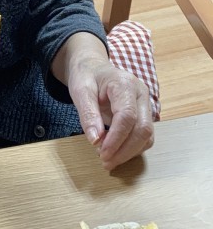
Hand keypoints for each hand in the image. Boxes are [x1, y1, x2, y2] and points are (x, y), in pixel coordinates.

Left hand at [67, 52, 153, 170]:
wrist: (93, 67)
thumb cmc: (86, 76)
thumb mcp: (80, 90)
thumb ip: (87, 113)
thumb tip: (95, 140)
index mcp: (125, 84)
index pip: (127, 116)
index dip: (116, 138)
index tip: (102, 153)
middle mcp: (141, 94)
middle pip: (142, 129)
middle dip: (125, 150)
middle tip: (105, 162)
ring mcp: (145, 104)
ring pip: (147, 136)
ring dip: (130, 152)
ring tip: (108, 160)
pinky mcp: (145, 114)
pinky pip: (145, 136)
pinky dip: (133, 148)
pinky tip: (116, 153)